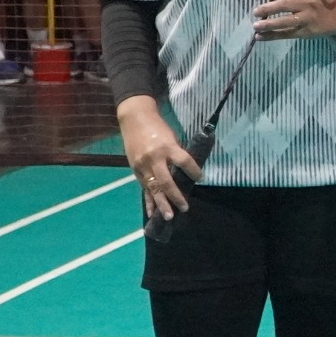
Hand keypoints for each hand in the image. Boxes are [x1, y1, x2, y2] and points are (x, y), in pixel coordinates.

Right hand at [119, 97, 198, 224]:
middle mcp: (154, 158)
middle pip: (167, 181)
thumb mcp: (170, 137)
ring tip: (169, 217)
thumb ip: (176, 154)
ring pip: (153, 188)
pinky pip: (144, 189)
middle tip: (185, 208)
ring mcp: (143, 166)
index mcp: (167, 147)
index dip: (193, 170)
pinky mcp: (136, 171)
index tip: (200, 178)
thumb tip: (186, 172)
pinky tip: (152, 213)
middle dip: (176, 196)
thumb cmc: (157, 127)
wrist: (134, 119)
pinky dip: (148, 201)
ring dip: (161, 204)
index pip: (183, 161)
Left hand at [253, 0, 335, 38]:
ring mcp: (306, 18)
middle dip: (267, 8)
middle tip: (256, 11)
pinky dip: (272, 36)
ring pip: (285, 21)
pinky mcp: (305, 31)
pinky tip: (260, 37)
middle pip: (284, 5)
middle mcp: (306, 3)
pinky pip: (286, 34)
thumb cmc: (317, 1)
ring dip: (268, 24)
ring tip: (256, 26)